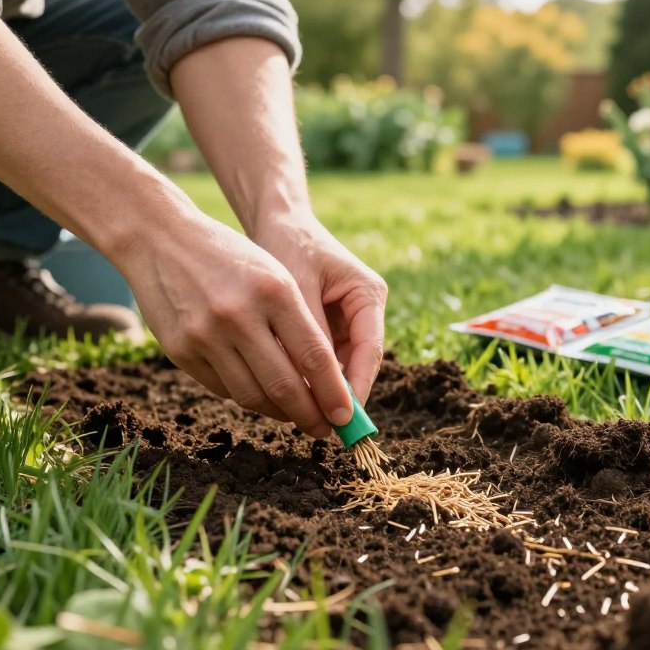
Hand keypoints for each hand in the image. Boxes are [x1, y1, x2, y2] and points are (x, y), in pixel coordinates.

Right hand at [116, 205, 353, 437]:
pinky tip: (260, 396)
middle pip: (284, 385)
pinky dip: (247, 397)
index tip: (347, 416)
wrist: (160, 239)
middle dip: (310, 416)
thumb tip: (324, 381)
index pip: (315, 357)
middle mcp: (239, 315)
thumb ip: (300, 324)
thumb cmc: (231, 257)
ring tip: (294, 416)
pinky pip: (223, 389)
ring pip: (251, 396)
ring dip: (278, 413)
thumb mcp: (275, 275)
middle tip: (324, 431)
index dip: (334, 394)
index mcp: (274, 291)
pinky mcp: (180, 351)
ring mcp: (205, 336)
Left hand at [255, 211, 387, 405]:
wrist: (278, 223)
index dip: (357, 386)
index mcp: (368, 294)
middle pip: (357, 364)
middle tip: (319, 426)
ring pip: (338, 366)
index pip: (370, 349)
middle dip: (338, 394)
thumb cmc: (288, 245)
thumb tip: (309, 383)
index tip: (343, 417)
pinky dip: (307, 376)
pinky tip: (290, 394)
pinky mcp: (328, 327)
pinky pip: (321, 360)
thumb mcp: (295, 285)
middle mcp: (364, 311)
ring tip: (301, 416)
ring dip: (321, 389)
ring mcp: (348, 320)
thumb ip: (306, 331)